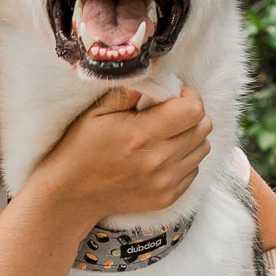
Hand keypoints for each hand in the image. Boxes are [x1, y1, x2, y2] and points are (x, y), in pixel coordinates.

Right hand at [38, 86, 211, 228]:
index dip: (189, 96)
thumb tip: (156, 77)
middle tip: (169, 113)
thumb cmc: (81, 149)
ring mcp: (165, 183)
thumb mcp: (97, 112)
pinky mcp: (168, 197)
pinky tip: (161, 155)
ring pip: (203, 148)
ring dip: (190, 136)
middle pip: (204, 127)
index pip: (194, 110)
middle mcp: (159, 162)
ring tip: (166, 135)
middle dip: (191, 114)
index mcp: (142, 135)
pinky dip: (184, 159)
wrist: (72, 195)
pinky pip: (194, 169)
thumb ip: (129, 91)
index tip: (175, 95)